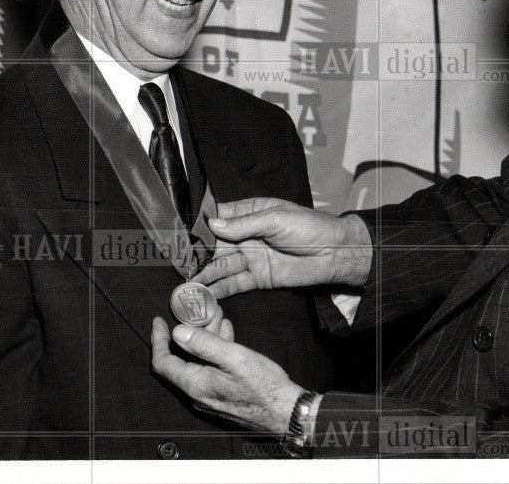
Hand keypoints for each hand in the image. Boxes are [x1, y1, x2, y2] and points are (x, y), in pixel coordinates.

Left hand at [150, 316, 302, 433]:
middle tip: (198, 312)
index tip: (159, 321)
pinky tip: (227, 333)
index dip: (159, 340)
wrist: (284, 412)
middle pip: (182, 360)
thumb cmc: (263, 387)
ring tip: (216, 315)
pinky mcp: (222, 395)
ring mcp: (210, 396)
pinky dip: (215, 349)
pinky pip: (210, 369)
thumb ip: (204, 344)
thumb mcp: (234, 358)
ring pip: (198, 362)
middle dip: (189, 332)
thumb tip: (178, 332)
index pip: (164, 362)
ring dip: (205, 338)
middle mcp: (198, 393)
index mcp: (195, 385)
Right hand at [191, 197, 371, 298]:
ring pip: (221, 267)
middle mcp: (246, 236)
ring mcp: (250, 257)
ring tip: (183, 287)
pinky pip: (234, 283)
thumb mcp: (275, 219)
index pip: (217, 219)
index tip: (177, 237)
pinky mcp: (258, 278)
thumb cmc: (308, 227)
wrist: (333, 254)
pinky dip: (218, 290)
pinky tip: (202, 296)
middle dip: (195, 256)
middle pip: (214, 246)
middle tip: (175, 268)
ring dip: (203, 277)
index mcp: (249, 214)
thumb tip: (213, 225)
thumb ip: (244, 225)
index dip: (198, 228)